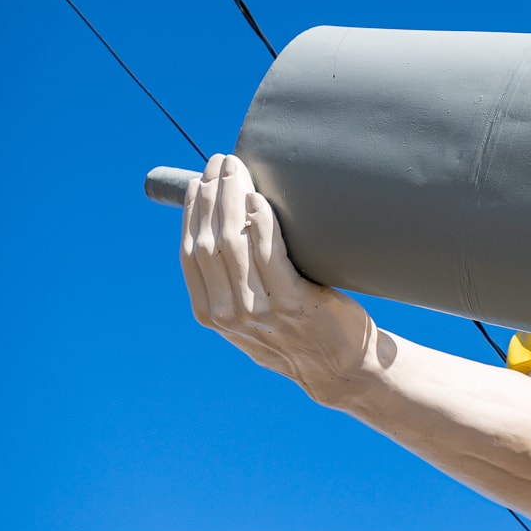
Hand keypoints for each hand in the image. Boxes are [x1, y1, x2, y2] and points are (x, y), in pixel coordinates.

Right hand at [181, 154, 372, 401]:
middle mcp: (228, 313)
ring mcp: (259, 310)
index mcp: (210, 313)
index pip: (189, 253)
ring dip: (233, 198)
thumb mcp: (252, 314)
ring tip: (239, 169)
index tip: (200, 182)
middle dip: (212, 196)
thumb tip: (231, 223)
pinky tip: (261, 200)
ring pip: (234, 242)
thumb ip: (234, 281)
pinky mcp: (294, 303)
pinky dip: (262, 223)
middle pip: (208, 241)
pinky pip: (270, 254)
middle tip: (222, 162)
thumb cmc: (300, 331)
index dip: (191, 214)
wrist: (340, 368)